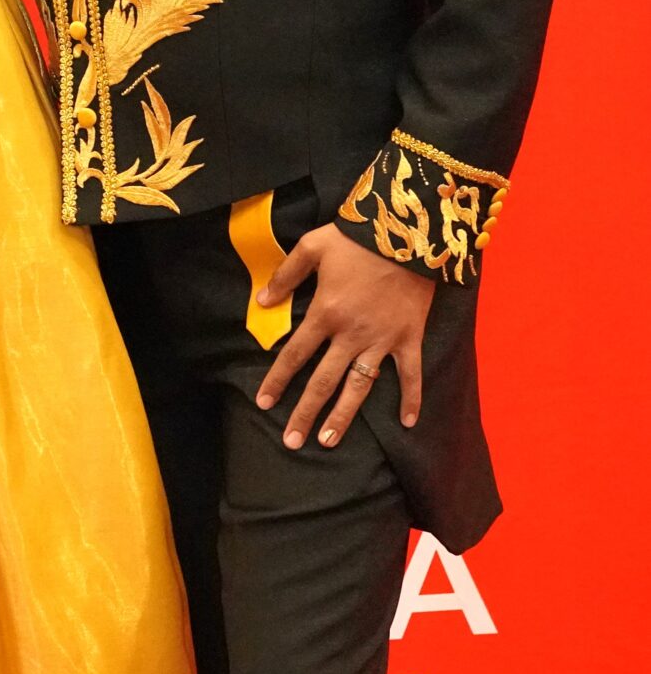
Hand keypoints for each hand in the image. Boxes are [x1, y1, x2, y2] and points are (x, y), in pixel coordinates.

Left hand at [255, 224, 435, 450]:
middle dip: (305, 413)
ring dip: (343, 416)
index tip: (264, 403)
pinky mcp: (410, 338)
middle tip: (292, 442)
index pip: (294, 355)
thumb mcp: (311, 247)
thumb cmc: (356, 238)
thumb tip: (262, 302)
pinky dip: (412, 398)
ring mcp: (382, 340)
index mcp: (325, 314)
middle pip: (323, 381)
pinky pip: (410, 374)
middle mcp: (351, 334)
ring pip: (359, 386)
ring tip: (327, 441)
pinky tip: (408, 422)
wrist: (408, 232)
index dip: (277, 381)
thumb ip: (285, 276)